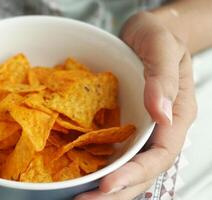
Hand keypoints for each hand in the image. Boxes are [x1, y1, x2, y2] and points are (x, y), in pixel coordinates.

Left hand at [76, 11, 196, 199]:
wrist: (145, 33)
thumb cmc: (159, 35)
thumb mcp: (162, 46)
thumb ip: (163, 78)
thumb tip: (161, 113)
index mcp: (177, 115)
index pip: (160, 155)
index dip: (135, 174)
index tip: (107, 185)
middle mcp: (158, 129)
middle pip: (141, 171)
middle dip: (114, 192)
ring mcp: (139, 130)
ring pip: (126, 167)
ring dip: (102, 187)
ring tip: (75, 197)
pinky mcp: (121, 125)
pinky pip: (111, 151)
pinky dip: (96, 167)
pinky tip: (76, 173)